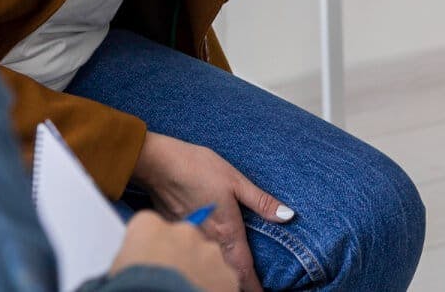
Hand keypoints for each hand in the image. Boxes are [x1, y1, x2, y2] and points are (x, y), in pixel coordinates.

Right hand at [132, 132, 296, 291]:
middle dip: (238, 284)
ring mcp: (190, 239)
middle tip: (251, 287)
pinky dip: (202, 263)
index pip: (243, 269)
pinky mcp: (175, 233)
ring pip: (209, 266)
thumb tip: (287, 216)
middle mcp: (208, 241)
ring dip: (221, 274)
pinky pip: (192, 256)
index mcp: (227, 231)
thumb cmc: (197, 167)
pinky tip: (207, 259)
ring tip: (234, 279)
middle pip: (226, 273)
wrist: (156, 164)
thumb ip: (261, 202)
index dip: (254, 286)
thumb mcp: (236, 181)